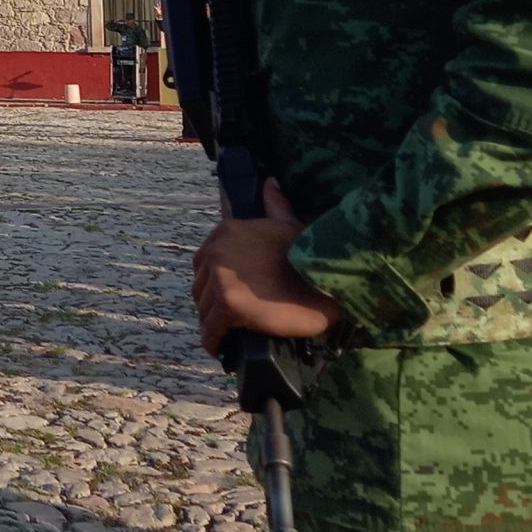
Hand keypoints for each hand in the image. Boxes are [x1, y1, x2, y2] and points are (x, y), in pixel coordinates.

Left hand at [191, 182, 341, 355]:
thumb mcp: (290, 225)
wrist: (330, 280)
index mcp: (227, 231)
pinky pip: (211, 330)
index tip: (229, 299)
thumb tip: (270, 183)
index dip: (215, 284)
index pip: (205, 264)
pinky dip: (215, 341)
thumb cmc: (313, 257)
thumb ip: (275, 206)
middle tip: (231, 321)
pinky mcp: (229, 304)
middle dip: (212, 304)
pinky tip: (224, 349)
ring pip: (204, 309)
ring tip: (230, 335)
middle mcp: (217, 251)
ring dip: (214, 323)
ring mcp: (220, 277)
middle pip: (201, 287)